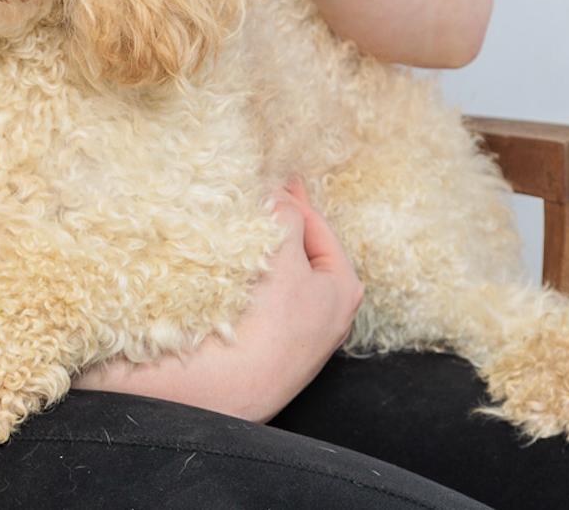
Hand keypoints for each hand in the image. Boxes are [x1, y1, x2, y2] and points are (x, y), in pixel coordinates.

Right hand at [72, 179, 362, 423]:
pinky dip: (249, 276)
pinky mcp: (269, 351)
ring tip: (237, 226)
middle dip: (276, 224)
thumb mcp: (283, 253)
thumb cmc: (265, 321)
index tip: (273, 175)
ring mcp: (299, 336)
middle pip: (300, 251)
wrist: (225, 392)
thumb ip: (286, 213)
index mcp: (343, 289)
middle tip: (255, 196)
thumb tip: (280, 192)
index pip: (316, 225)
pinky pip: (263, 298)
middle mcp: (329, 315)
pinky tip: (228, 266)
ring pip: (279, 275)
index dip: (291, 196)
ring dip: (260, 249)